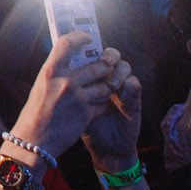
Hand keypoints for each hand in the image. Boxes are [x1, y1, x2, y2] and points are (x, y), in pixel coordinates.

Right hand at [14, 34, 127, 152]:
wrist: (34, 142)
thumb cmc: (34, 114)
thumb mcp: (40, 86)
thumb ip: (56, 73)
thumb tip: (69, 60)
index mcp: (50, 72)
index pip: (68, 44)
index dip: (80, 37)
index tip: (88, 38)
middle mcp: (66, 82)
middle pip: (97, 65)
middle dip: (106, 65)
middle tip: (108, 65)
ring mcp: (78, 98)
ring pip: (105, 85)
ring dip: (108, 85)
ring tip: (106, 85)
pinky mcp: (86, 114)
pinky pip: (103, 103)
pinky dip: (103, 103)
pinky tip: (99, 104)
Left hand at [77, 50, 141, 169]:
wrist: (104, 150)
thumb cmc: (83, 129)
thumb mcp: (68, 106)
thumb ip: (65, 88)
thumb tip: (56, 66)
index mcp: (87, 77)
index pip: (89, 52)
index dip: (86, 42)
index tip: (87, 39)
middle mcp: (105, 79)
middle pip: (109, 55)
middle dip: (106, 56)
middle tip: (104, 61)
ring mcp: (120, 88)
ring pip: (123, 66)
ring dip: (117, 71)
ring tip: (111, 83)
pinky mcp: (133, 99)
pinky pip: (134, 83)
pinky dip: (128, 85)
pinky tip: (121, 94)